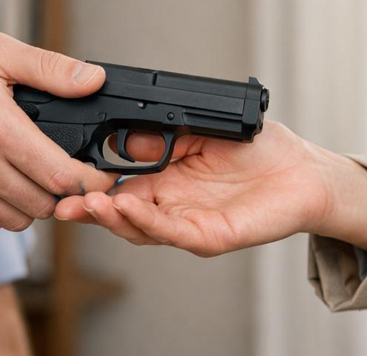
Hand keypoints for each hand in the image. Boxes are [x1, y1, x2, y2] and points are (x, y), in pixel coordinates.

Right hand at [0, 33, 117, 229]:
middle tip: (64, 169)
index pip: (63, 178)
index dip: (92, 181)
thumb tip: (93, 79)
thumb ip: (50, 68)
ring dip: (33, 202)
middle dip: (63, 190)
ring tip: (31, 173)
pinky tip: (0, 179)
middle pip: (45, 205)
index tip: (100, 174)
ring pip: (18, 220)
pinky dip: (2, 208)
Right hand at [54, 121, 366, 255]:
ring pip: (139, 230)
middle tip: (62, 202)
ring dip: (111, 218)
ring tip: (89, 204)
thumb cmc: (261, 149)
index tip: (65, 176)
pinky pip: (173, 233)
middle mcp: (173, 207)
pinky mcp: (212, 236)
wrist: (305, 170)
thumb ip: (164, 135)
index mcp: (166, 183)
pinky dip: (147, 222)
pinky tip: (128, 208)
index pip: (118, 189)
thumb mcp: (200, 130)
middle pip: (120, 215)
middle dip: (89, 210)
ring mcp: (190, 224)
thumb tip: (124, 139)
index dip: (92, 186)